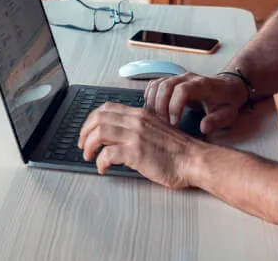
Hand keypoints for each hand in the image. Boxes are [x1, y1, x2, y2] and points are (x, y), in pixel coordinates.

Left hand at [77, 102, 204, 188]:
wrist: (194, 160)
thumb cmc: (178, 150)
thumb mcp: (156, 129)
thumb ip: (138, 127)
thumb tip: (119, 134)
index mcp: (140, 114)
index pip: (106, 108)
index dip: (91, 120)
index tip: (88, 131)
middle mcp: (136, 121)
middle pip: (98, 119)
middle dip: (85, 132)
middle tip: (83, 145)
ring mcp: (136, 136)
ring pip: (99, 134)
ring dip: (89, 146)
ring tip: (89, 157)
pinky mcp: (136, 152)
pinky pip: (108, 154)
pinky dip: (100, 162)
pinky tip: (103, 168)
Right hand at [144, 72, 248, 134]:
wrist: (228, 87)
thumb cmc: (227, 102)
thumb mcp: (229, 114)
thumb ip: (217, 121)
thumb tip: (203, 128)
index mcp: (203, 84)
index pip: (182, 90)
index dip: (174, 106)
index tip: (174, 123)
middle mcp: (188, 78)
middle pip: (165, 86)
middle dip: (160, 106)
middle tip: (162, 124)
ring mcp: (178, 77)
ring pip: (157, 84)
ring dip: (152, 102)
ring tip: (156, 119)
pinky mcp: (172, 80)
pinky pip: (154, 85)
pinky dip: (149, 97)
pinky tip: (153, 110)